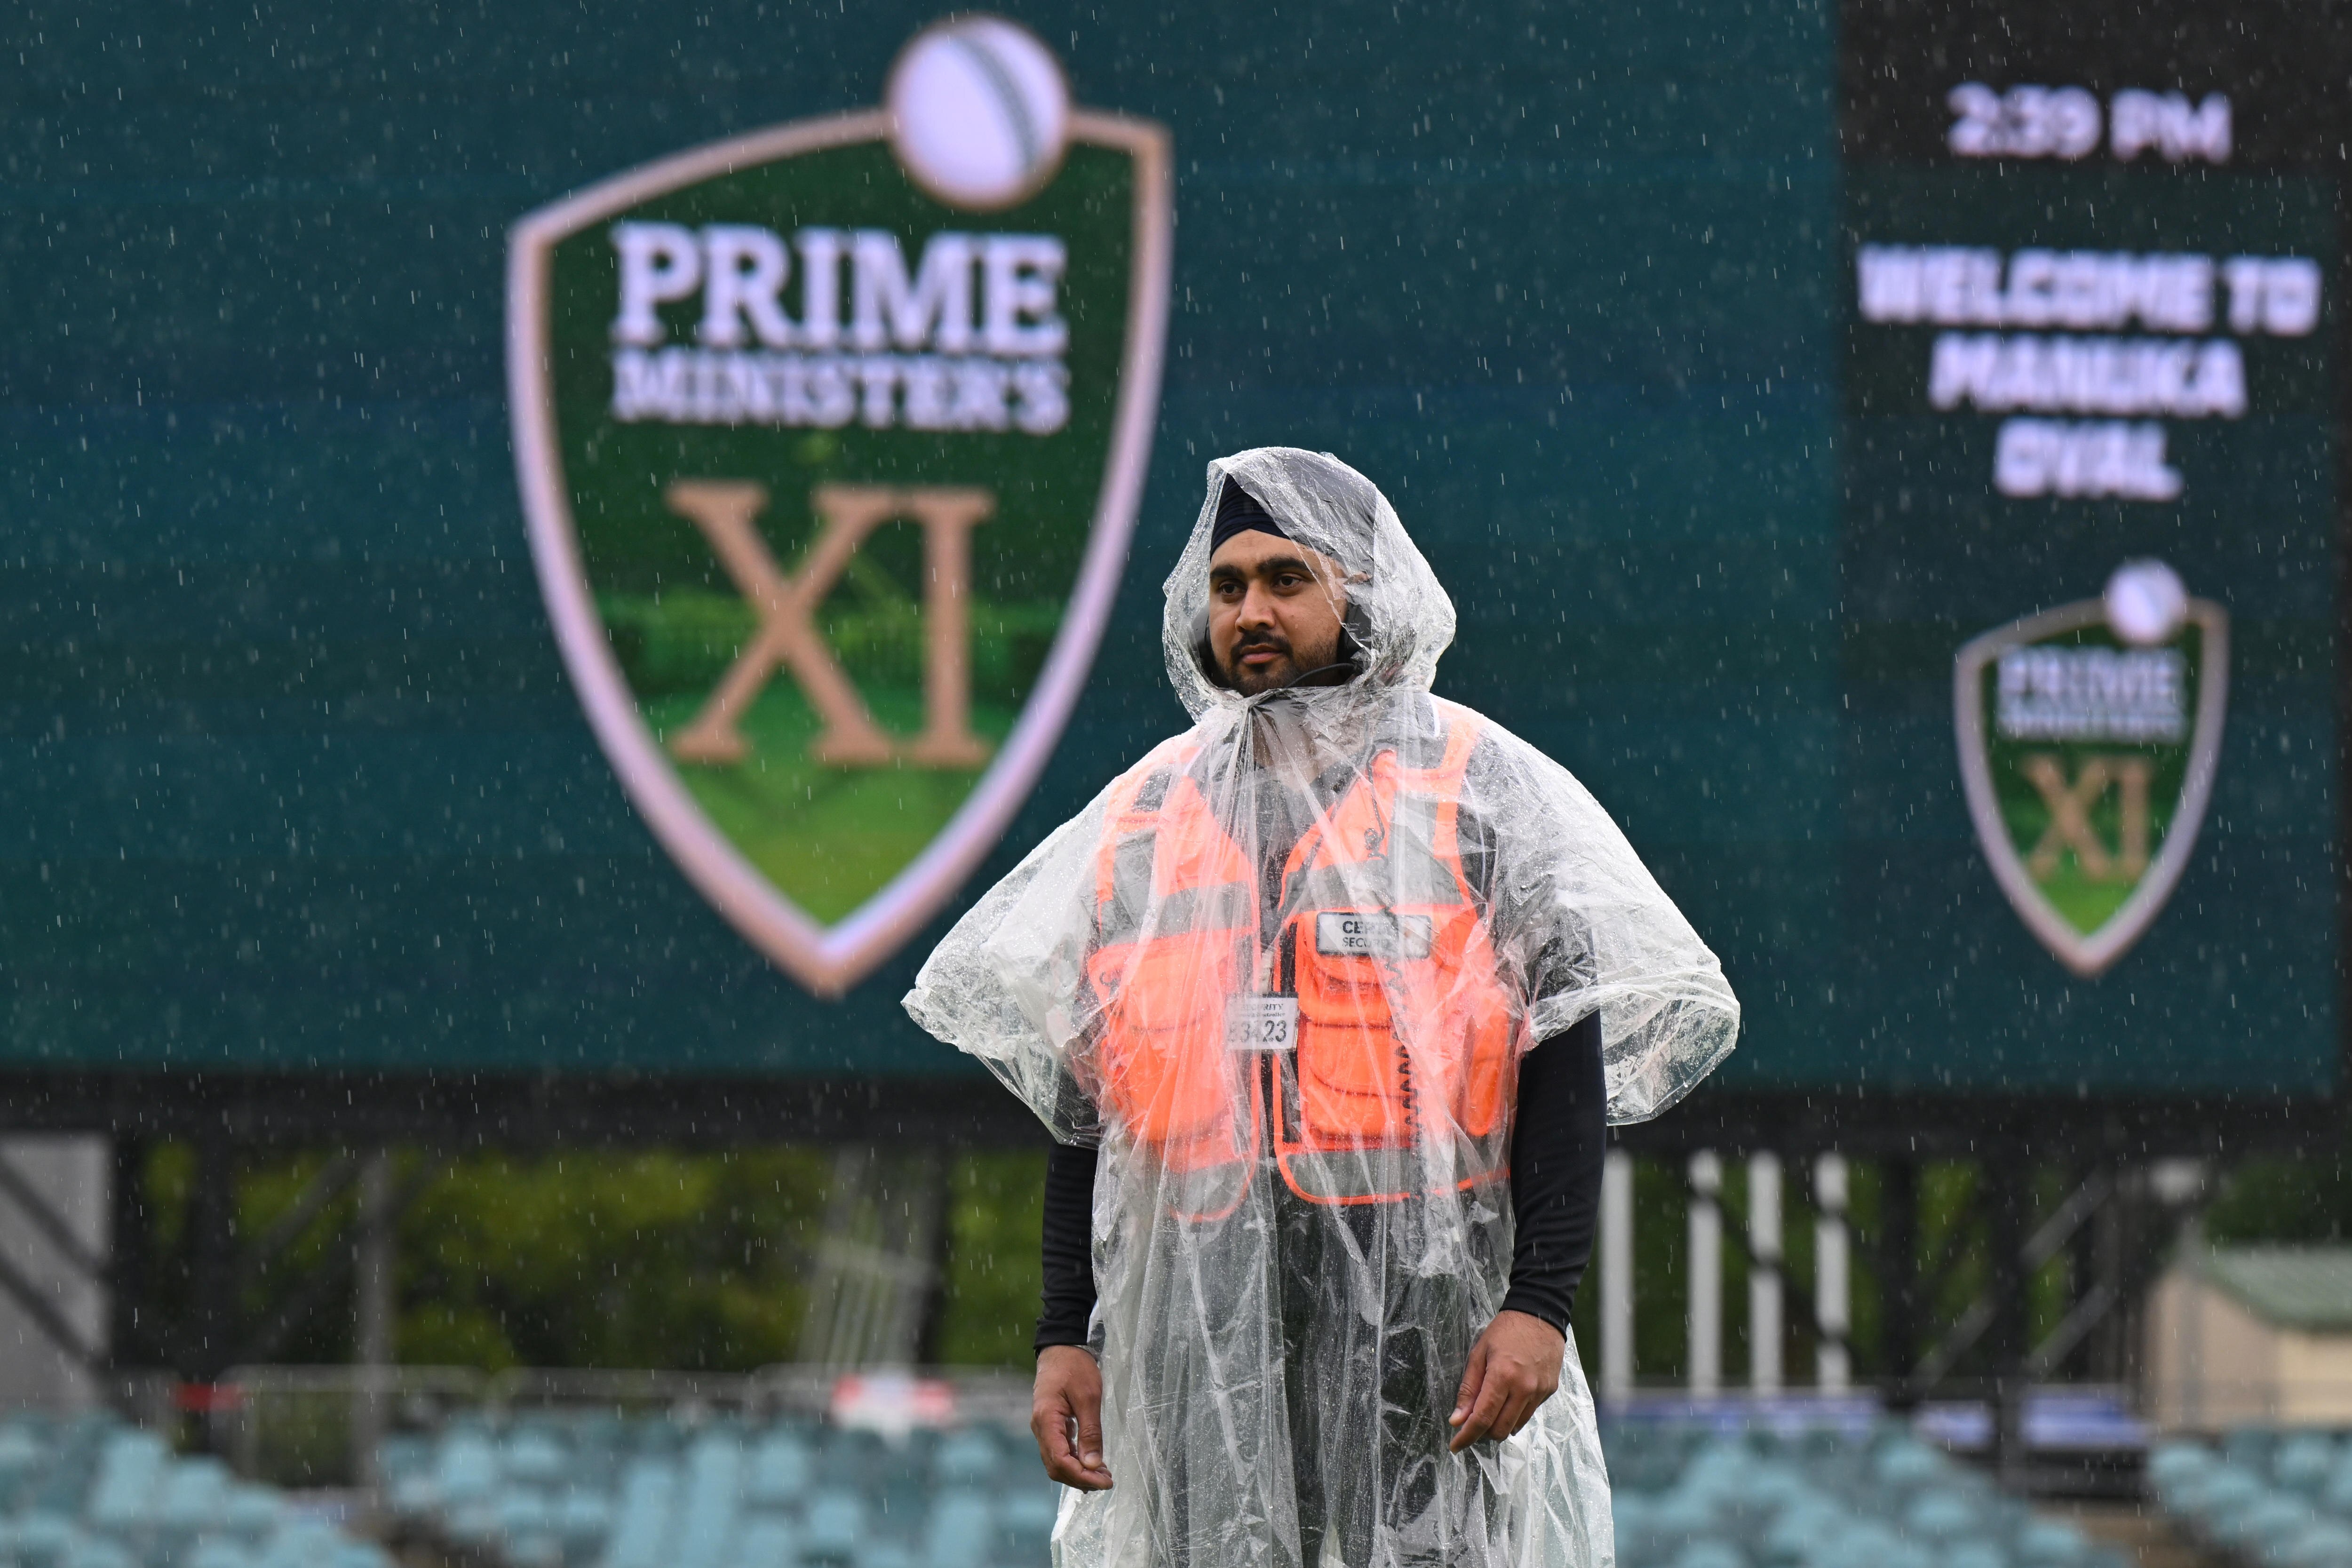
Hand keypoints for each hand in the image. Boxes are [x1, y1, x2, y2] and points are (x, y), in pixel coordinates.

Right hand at [1032, 1345, 1112, 1489]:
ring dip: (1078, 1471)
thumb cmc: (1075, 1367)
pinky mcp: (1050, 1424)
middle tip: (1107, 1480)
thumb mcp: (1089, 1397)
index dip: (1082, 1476)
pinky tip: (1092, 1462)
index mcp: (1046, 1420)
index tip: (1105, 1481)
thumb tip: (1093, 1465)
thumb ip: (1091, 1432)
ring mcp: (1043, 1427)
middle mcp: (1040, 1428)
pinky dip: (1074, 1460)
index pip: (1059, 1461)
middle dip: (1080, 1478)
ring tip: (1103, 1474)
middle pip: (1055, 1467)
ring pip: (1056, 1461)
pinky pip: (1059, 1450)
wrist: (1061, 1347)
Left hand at [1448, 1309, 1564, 1451]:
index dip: (1466, 1436)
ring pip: (1515, 1426)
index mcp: (1502, 1376)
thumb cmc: (1505, 1331)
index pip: (1482, 1418)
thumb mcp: (1479, 1353)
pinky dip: (1514, 1415)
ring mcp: (1540, 1392)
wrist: (1540, 1315)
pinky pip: (1528, 1414)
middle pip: (1500, 1429)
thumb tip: (1457, 1420)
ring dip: (1499, 1426)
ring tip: (1489, 1412)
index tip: (1455, 1446)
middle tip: (1471, 1424)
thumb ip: (1468, 1388)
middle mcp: (1524, 1389)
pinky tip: (1508, 1400)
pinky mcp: (1550, 1391)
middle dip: (1482, 1433)